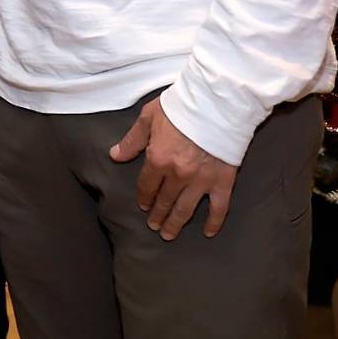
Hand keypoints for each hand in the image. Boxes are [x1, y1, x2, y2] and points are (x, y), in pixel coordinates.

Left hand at [109, 98, 238, 240]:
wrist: (217, 103)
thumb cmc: (181, 106)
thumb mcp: (149, 117)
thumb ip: (132, 140)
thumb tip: (115, 155)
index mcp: (158, 159)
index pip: (146, 186)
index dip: (143, 197)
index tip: (143, 205)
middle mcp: (177, 175)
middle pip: (164, 201)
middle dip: (157, 215)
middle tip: (154, 226)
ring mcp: (201, 181)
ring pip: (185, 210)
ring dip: (175, 224)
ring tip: (169, 234)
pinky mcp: (222, 181)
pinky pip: (219, 208)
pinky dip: (213, 223)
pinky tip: (208, 233)